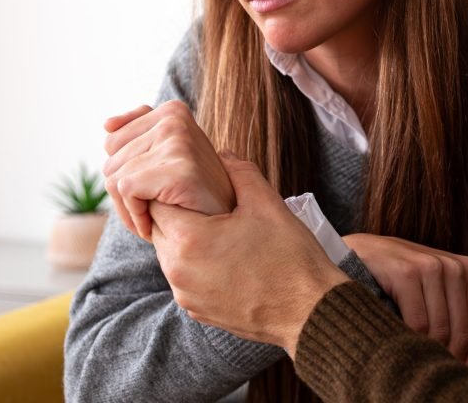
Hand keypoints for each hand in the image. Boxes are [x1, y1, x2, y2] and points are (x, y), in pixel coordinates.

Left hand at [102, 100, 234, 240]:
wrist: (229, 224)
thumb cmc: (194, 195)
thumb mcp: (169, 156)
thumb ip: (141, 131)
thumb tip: (107, 125)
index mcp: (173, 111)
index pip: (112, 141)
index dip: (126, 173)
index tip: (155, 186)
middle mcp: (176, 120)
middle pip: (110, 161)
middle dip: (126, 194)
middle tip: (159, 205)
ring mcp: (179, 142)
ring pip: (114, 179)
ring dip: (131, 210)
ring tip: (161, 215)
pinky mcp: (180, 169)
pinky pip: (126, 191)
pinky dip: (136, 216)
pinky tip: (158, 223)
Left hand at [150, 152, 348, 352]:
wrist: (309, 311)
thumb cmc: (291, 257)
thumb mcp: (268, 205)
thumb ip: (240, 174)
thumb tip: (224, 154)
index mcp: (189, 240)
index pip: (157, 204)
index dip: (173, 191)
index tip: (195, 187)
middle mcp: (178, 271)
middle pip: (161, 231)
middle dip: (180, 216)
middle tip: (210, 207)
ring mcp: (186, 295)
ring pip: (172, 257)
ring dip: (188, 242)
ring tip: (221, 234)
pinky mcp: (198, 312)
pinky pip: (186, 281)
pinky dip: (198, 267)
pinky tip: (228, 260)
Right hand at [342, 234, 467, 369]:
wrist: (360, 251)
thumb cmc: (404, 271)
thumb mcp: (443, 277)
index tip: (465, 381)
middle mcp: (453, 266)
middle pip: (464, 332)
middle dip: (455, 364)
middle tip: (443, 385)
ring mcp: (429, 267)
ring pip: (441, 331)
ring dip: (434, 359)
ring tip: (425, 376)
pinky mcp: (404, 273)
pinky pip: (417, 323)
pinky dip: (414, 345)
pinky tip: (408, 357)